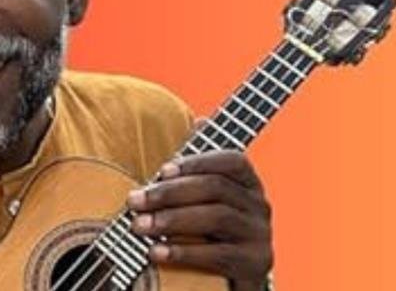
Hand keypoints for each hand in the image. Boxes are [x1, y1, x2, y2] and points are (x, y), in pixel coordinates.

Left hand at [126, 150, 272, 290]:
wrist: (232, 281)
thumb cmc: (209, 232)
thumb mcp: (204, 197)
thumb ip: (198, 164)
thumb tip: (200, 120)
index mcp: (248, 183)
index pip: (232, 160)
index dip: (196, 161)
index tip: (162, 170)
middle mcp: (260, 205)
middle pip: (216, 188)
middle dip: (169, 193)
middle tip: (134, 201)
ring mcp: (261, 235)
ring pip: (217, 218)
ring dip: (172, 220)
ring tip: (139, 226)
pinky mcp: (256, 265)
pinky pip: (218, 255)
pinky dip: (183, 252)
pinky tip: (156, 252)